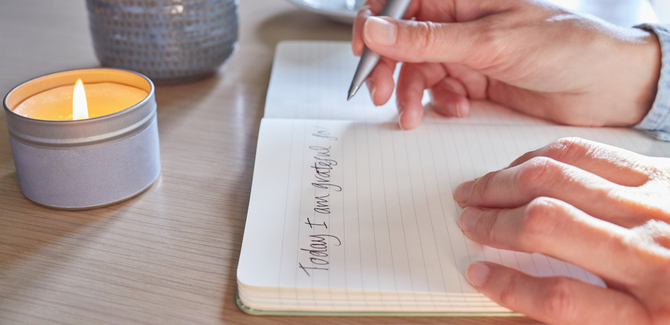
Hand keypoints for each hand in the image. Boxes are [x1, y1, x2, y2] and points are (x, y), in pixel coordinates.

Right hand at [352, 0, 660, 129]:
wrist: (605, 87)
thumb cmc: (565, 46)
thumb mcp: (488, 41)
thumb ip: (427, 39)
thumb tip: (375, 29)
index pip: (400, 4)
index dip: (374, 24)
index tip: (362, 52)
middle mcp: (460, 22)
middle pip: (402, 42)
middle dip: (388, 68)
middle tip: (380, 94)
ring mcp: (467, 52)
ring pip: (418, 70)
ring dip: (411, 94)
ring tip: (414, 115)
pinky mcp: (475, 80)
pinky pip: (439, 91)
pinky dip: (440, 103)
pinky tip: (457, 108)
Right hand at [453, 137, 669, 323]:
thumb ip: (594, 314)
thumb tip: (528, 290)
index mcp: (652, 311)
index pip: (560, 300)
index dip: (508, 287)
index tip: (477, 272)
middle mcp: (650, 252)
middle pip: (548, 225)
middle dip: (493, 221)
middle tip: (465, 219)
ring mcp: (656, 204)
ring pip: (560, 178)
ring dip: (506, 182)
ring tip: (477, 189)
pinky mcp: (662, 172)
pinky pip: (589, 153)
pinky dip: (544, 156)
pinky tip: (522, 165)